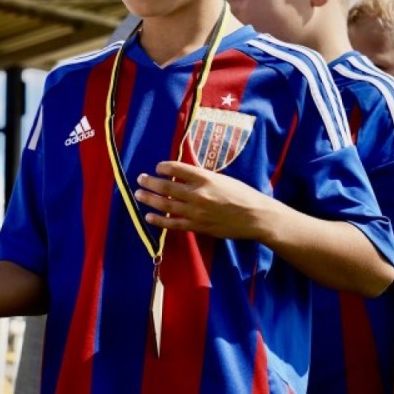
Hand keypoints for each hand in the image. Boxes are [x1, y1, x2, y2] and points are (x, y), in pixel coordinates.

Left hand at [134, 161, 277, 240]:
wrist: (255, 217)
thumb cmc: (241, 194)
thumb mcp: (222, 178)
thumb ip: (202, 177)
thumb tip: (182, 176)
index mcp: (205, 178)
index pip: (176, 169)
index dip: (163, 167)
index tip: (158, 167)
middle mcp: (198, 193)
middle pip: (166, 187)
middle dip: (150, 182)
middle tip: (140, 179)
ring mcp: (196, 211)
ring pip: (166, 205)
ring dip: (149, 199)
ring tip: (138, 194)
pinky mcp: (197, 226)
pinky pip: (173, 223)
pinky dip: (159, 220)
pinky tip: (149, 216)